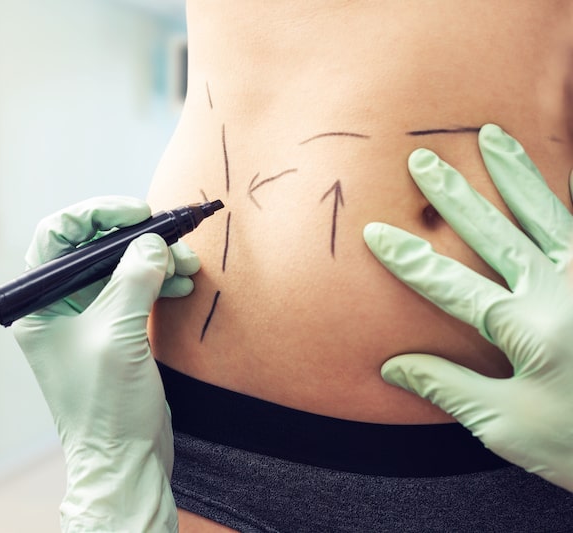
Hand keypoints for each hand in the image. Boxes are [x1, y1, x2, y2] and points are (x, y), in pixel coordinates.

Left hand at [13, 196, 198, 530]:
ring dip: (155, 260)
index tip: (138, 212)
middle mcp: (58, 305)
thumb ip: (133, 279)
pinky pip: (135, 289)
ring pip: (120, 267)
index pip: (58, 235)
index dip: (97, 214)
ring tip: (187, 264)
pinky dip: (159, 281)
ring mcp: (87, 318)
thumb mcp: (117, 333)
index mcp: (39, 303)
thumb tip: (154, 242)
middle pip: (94, 248)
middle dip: (136, 238)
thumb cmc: (104, 406)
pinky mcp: (114, 331)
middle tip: (172, 237)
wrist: (124, 459)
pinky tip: (182, 282)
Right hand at [364, 124, 572, 491]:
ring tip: (491, 135)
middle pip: (496, 233)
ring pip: (546, 214)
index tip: (375, 232)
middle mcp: (560, 293)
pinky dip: (568, 195)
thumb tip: (392, 365)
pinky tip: (559, 172)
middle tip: (424, 160)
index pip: (450, 284)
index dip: (408, 258)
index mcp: (526, 329)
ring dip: (515, 173)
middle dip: (454, 195)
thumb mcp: (506, 424)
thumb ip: (447, 386)